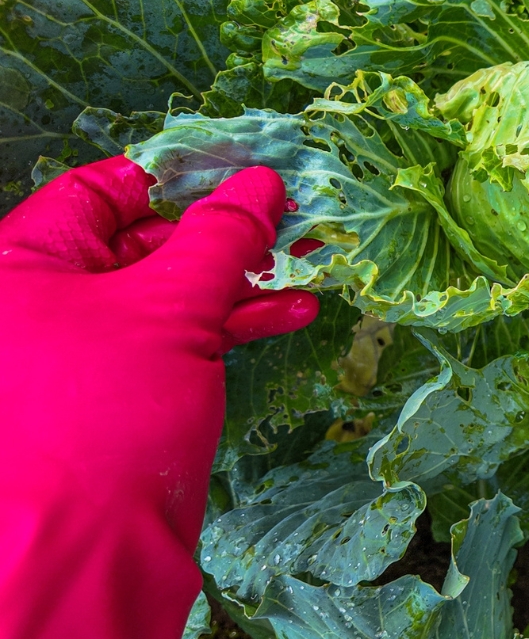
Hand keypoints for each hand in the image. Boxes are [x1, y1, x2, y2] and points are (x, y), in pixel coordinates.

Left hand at [0, 157, 317, 638]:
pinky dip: (232, 322)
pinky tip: (290, 312)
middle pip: (144, 239)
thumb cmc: (101, 418)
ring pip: (170, 291)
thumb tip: (259, 183)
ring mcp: (86, 347)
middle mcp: (46, 299)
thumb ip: (220, 237)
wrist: (85, 551)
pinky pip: (179, 337)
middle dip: (224, 231)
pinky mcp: (124, 389)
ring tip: (309, 264)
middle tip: (291, 218)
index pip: (102, 190)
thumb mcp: (169, 307)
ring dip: (242, 278)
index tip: (244, 168)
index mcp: (24, 264)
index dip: (178, 175)